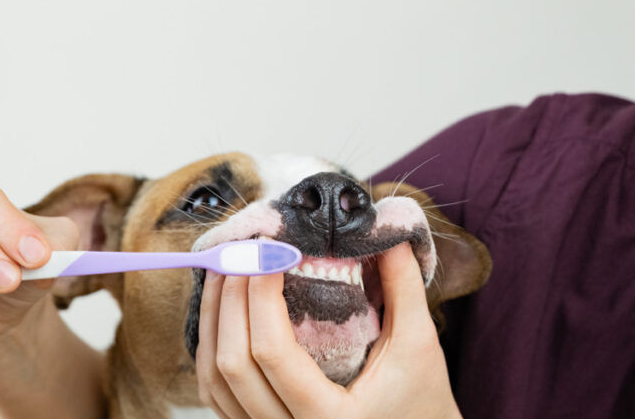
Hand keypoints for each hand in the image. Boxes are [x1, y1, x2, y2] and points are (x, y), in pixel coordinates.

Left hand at [196, 242, 461, 418]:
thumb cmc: (422, 402)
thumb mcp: (419, 345)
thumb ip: (403, 287)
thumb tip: (387, 232)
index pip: (271, 352)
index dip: (260, 295)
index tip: (268, 252)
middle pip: (232, 365)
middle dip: (229, 301)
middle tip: (241, 253)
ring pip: (215, 381)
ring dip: (212, 322)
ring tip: (223, 273)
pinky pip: (217, 394)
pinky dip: (211, 349)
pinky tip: (221, 313)